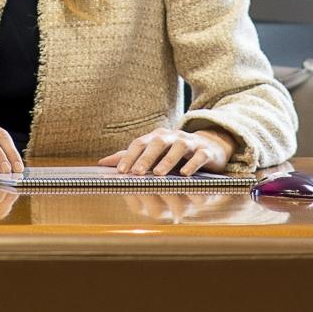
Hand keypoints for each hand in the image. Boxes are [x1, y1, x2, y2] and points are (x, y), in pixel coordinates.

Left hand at [98, 126, 236, 176]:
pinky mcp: (206, 151)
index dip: (129, 156)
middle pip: (157, 143)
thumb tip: (102, 163)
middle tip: (136, 173)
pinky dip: (192, 164)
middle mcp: (172, 136)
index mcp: (157, 137)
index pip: (140, 143)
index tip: (119, 171)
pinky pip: (199, 156)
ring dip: (167, 160)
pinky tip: (185, 174)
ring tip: (158, 174)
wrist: (210, 145)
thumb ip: (129, 156)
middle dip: (145, 158)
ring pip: (178, 148)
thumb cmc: (176, 152)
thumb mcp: (153, 151)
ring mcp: (190, 142)